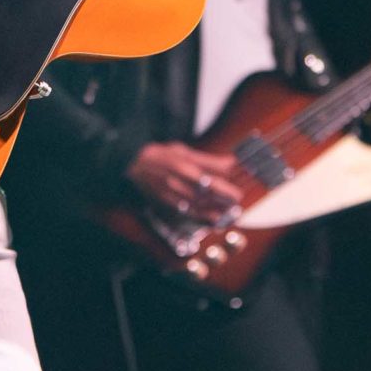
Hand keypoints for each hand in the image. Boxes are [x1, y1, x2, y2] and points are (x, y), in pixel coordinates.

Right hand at [126, 141, 243, 221]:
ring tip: (232, 212)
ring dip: (217, 211)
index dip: (225, 185)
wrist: (133, 165)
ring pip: (199, 207)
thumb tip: (229, 163)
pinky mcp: (168, 204)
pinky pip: (189, 214)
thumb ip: (207, 160)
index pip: (209, 177)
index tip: (237, 187)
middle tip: (237, 199)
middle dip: (224, 198)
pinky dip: (204, 218)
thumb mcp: (183, 151)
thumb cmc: (160, 156)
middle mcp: (177, 182)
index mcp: (182, 166)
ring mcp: (172, 195)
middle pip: (206, 194)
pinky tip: (215, 219)